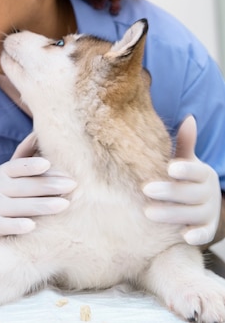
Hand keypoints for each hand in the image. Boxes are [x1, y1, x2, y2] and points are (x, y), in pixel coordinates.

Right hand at [0, 133, 76, 242]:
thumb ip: (25, 154)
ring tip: (64, 205)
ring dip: (42, 206)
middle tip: (71, 185)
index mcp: (2, 172)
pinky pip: (7, 226)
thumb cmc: (9, 191)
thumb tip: (38, 131)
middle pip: (23, 187)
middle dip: (48, 186)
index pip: (16, 166)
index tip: (48, 163)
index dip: (31, 165)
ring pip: (18, 207)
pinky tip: (33, 226)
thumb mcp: (13, 172)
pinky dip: (19, 226)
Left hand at [143, 115, 221, 245]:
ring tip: (147, 213)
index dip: (185, 170)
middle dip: (168, 192)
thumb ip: (185, 143)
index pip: (195, 171)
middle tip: (146, 189)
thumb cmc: (186, 177)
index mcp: (203, 173)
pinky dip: (197, 236)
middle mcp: (208, 193)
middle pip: (189, 193)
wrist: (204, 203)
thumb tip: (189, 118)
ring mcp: (208, 212)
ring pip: (192, 214)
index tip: (170, 168)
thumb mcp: (186, 160)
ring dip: (171, 214)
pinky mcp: (207, 229)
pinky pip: (204, 234)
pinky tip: (183, 235)